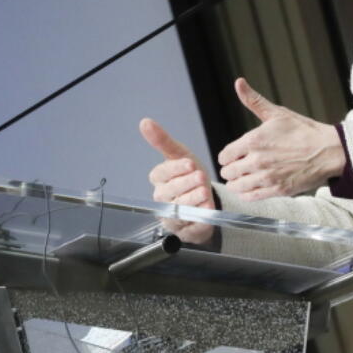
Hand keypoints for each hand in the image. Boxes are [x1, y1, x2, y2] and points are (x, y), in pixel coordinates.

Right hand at [139, 117, 215, 243]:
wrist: (204, 199)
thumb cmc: (190, 175)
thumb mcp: (181, 155)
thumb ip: (163, 140)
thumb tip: (144, 122)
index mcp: (159, 179)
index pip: (162, 173)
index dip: (175, 169)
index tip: (190, 163)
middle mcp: (161, 198)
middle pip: (169, 193)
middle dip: (186, 184)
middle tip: (201, 177)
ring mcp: (171, 216)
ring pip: (177, 210)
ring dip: (191, 201)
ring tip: (205, 193)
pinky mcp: (183, 231)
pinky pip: (189, 226)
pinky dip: (199, 219)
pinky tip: (208, 210)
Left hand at [217, 77, 343, 200]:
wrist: (329, 151)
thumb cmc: (304, 131)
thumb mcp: (277, 113)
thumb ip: (254, 100)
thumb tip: (238, 82)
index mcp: (254, 140)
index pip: (224, 155)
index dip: (227, 156)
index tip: (232, 156)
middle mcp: (257, 160)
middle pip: (228, 172)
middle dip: (231, 170)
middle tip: (237, 168)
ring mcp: (267, 177)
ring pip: (237, 186)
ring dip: (237, 183)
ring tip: (243, 179)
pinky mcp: (278, 190)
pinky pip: (251, 197)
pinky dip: (247, 194)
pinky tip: (250, 189)